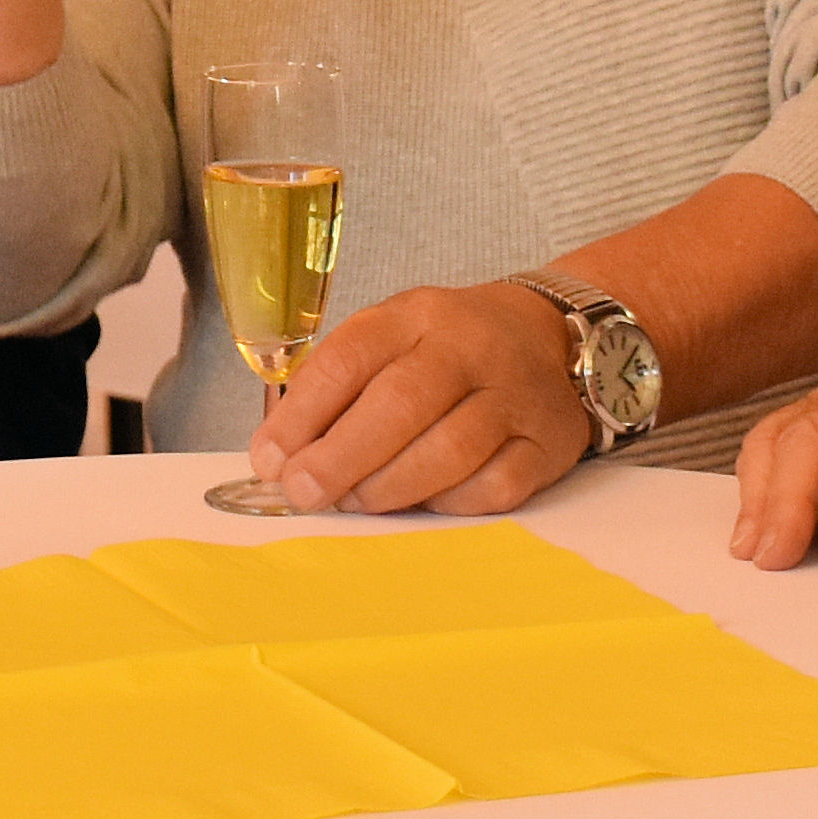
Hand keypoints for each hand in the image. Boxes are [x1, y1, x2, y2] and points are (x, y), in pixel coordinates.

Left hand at [252, 281, 593, 515]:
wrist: (545, 339)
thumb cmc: (446, 350)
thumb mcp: (389, 340)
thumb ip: (336, 390)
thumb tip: (279, 459)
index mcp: (416, 316)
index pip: (351, 357)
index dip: (303, 414)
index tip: (271, 459)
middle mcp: (468, 348)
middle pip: (401, 403)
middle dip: (342, 457)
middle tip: (305, 492)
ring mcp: (514, 396)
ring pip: (450, 450)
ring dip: (390, 486)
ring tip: (356, 501)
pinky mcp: (546, 443)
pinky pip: (495, 485)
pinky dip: (450, 502)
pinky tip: (423, 502)